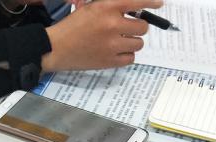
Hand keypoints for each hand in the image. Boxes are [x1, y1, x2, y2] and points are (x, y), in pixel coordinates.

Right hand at [41, 0, 160, 71]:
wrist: (56, 48)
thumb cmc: (72, 27)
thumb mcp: (91, 7)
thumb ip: (113, 6)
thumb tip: (134, 10)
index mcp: (106, 7)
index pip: (138, 2)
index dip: (152, 2)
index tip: (159, 4)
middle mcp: (111, 25)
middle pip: (143, 27)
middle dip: (137, 27)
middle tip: (128, 29)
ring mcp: (111, 45)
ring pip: (138, 43)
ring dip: (132, 42)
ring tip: (119, 41)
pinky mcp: (109, 61)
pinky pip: (130, 58)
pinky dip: (126, 55)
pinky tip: (116, 52)